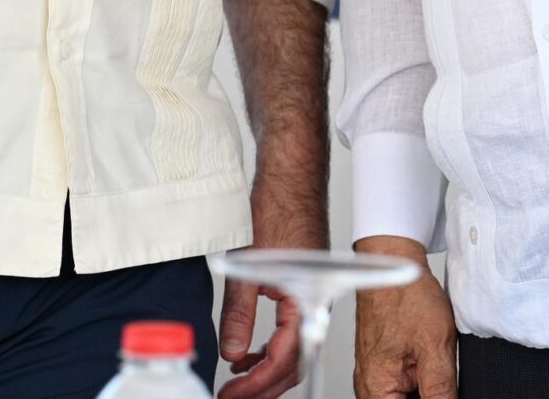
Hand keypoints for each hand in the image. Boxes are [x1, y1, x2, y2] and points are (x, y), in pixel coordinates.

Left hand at [217, 188, 327, 398]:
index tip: (233, 395)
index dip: (257, 384)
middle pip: (295, 363)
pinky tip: (248, 351)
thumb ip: (240, 312)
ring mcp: (311, 296)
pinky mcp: (302, 288)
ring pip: (293, 348)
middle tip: (233, 396)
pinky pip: (291, 330)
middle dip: (263, 386)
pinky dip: (270, 347)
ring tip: (237, 379)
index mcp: (309, 299)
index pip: (286, 359)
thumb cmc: (280, 204)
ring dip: (266, 369)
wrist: (291, 172)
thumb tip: (232, 351)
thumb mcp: (251, 264)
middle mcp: (315, 302)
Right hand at [351, 237, 455, 398]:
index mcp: (377, 390)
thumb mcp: (435, 347)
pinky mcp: (382, 365)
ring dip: (426, 389)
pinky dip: (421, 379)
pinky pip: (403, 385)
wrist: (395, 264)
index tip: (446, 389)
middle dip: (430, 395)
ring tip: (435, 362)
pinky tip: (430, 361)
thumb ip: (441, 391)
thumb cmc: (405, 296)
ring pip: (406, 398)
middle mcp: (370, 387)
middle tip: (441, 369)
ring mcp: (374, 376)